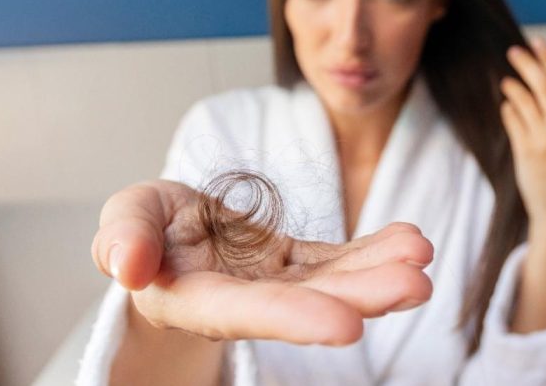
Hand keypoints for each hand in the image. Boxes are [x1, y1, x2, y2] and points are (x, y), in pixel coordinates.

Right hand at [91, 179, 433, 344]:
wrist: (169, 232)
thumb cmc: (146, 228)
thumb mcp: (125, 219)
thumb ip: (123, 237)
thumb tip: (128, 266)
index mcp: (198, 299)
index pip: (247, 313)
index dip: (294, 318)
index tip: (347, 326)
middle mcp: (248, 300)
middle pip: (307, 302)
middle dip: (362, 294)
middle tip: (416, 285)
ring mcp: (278, 283)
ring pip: (333, 282)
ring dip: (380, 273)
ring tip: (422, 257)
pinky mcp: (298, 263)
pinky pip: (340, 259)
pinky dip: (375, 250)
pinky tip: (410, 242)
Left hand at [499, 37, 545, 240]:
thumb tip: (534, 85)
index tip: (536, 41)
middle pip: (545, 86)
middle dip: (528, 64)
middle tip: (512, 51)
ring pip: (526, 101)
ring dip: (513, 87)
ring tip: (506, 82)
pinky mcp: (528, 152)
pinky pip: (513, 121)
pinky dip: (508, 109)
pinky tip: (506, 106)